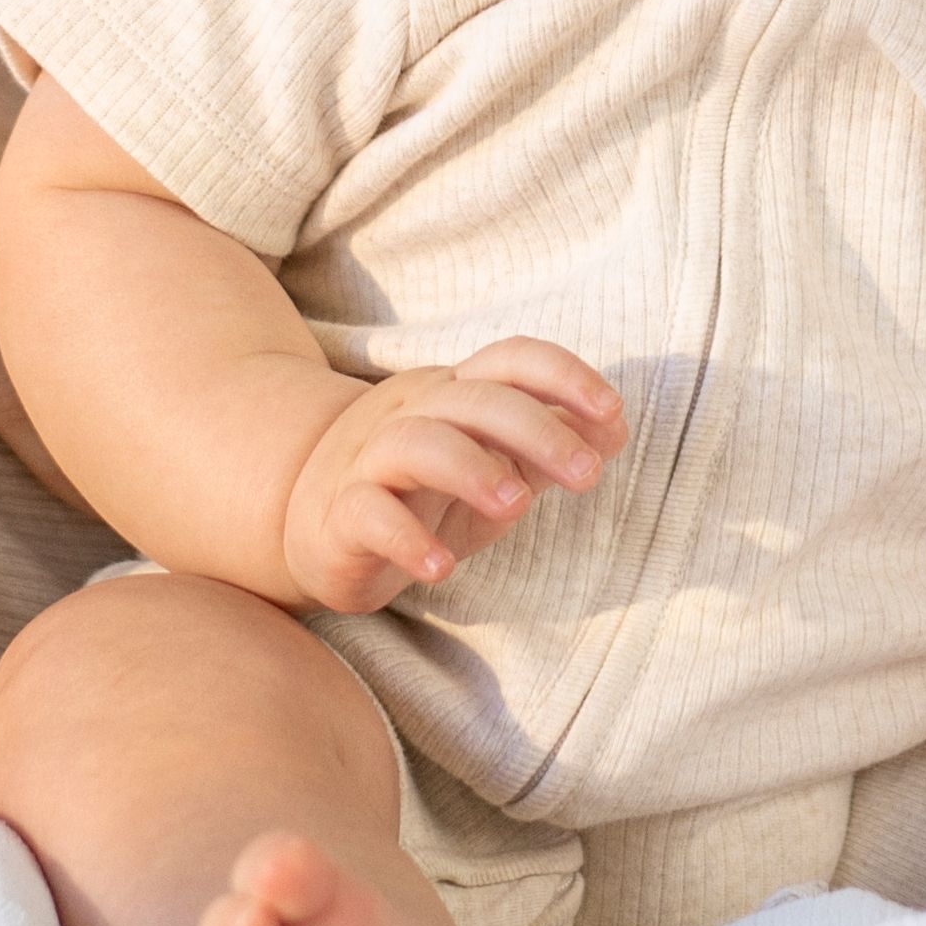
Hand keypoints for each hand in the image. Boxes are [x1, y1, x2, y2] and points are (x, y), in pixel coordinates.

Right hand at [282, 339, 621, 610]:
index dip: (563, 375)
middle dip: (537, 430)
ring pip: (418, 442)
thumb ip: (546, 447)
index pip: (510, 359)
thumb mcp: (492, 466)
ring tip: (517, 506)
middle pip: (474, 399)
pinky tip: (441, 567)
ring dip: (473, 468)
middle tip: (588, 474)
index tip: (612, 412)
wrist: (311, 520)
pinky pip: (369, 514)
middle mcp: (413, 414)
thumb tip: (614, 428)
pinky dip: (406, 537)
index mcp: (457, 392)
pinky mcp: (340, 516)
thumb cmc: (423, 491)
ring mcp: (371, 461)